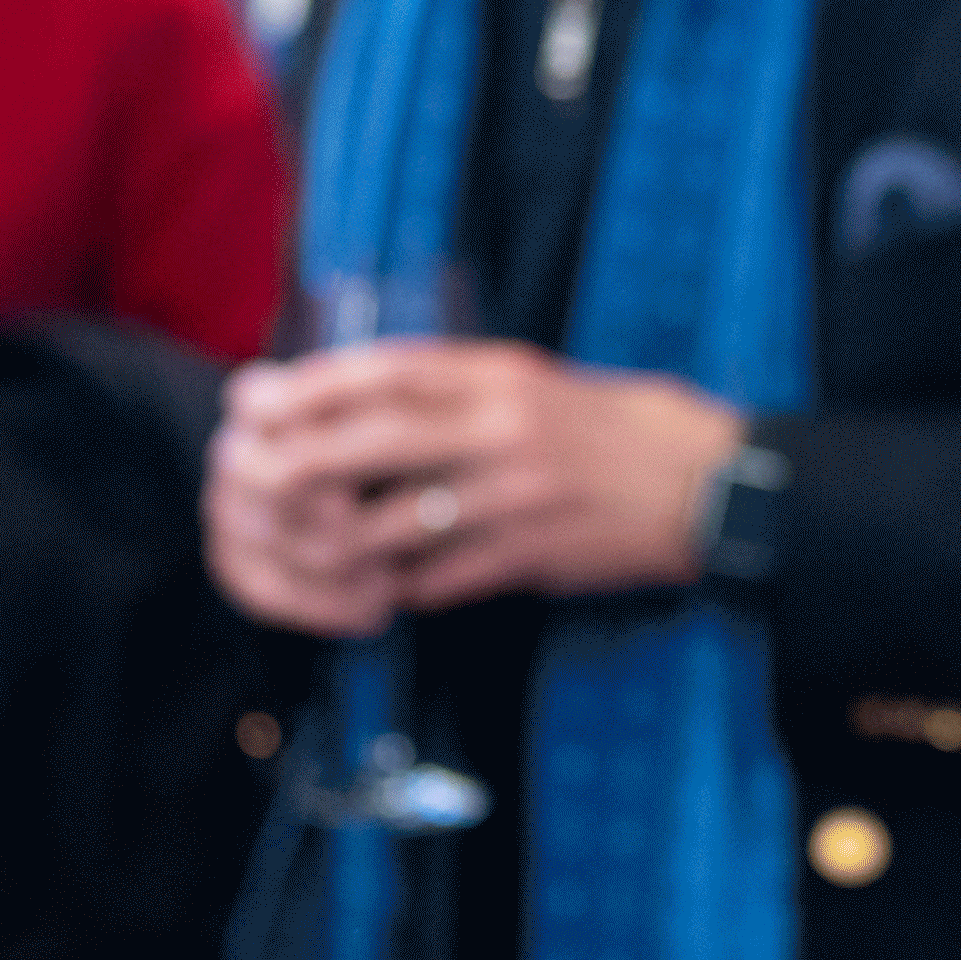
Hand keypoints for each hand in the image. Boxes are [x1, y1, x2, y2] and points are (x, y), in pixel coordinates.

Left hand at [210, 339, 742, 634]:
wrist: (706, 482)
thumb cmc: (609, 428)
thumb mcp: (531, 381)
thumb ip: (452, 386)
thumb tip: (356, 395)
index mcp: (499, 375)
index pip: (387, 369)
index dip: (309, 384)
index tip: (253, 398)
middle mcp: (504, 427)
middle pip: (378, 437)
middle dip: (304, 458)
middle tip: (257, 477)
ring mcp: (517, 494)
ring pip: (399, 521)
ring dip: (343, 541)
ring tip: (314, 549)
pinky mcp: (533, 555)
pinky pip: (442, 578)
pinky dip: (400, 586)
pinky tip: (381, 590)